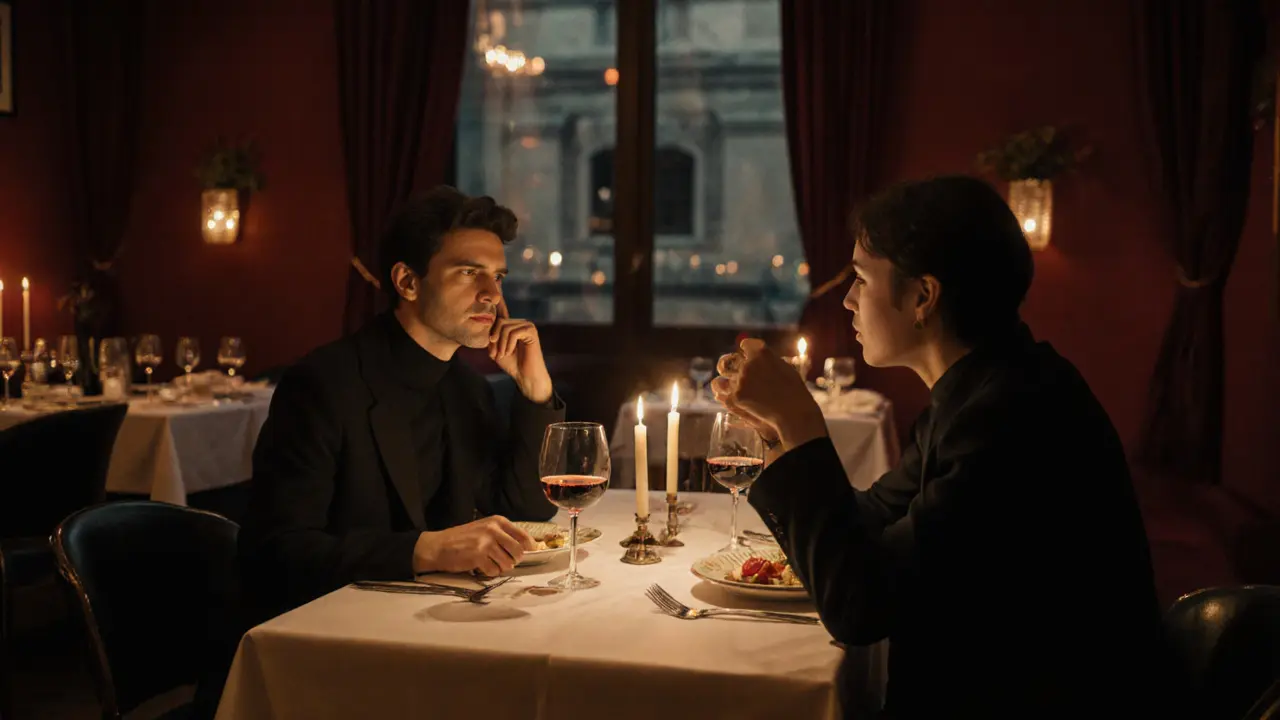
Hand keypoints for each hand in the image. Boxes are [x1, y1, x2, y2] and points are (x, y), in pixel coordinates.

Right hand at [413, 515, 537, 576]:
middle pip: (518, 552)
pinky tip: (480, 567)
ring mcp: (486, 543)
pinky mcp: (478, 557)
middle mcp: (493, 530)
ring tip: (489, 563)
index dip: (529, 548)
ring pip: (508, 564)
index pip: (523, 536)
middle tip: (504, 561)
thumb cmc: (461, 538)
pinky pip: (494, 571)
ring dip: (500, 567)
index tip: (529, 554)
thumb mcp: (484, 529)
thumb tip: (526, 548)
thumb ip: (503, 535)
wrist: (437, 546)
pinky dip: (489, 573)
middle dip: (514, 560)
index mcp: (497, 521)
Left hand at [488, 298, 552, 403]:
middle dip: (495, 339)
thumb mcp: (496, 347)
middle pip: (500, 322)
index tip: (491, 352)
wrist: (525, 376)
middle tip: (495, 354)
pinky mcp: (531, 331)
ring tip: (502, 355)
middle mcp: (522, 322)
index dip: (491, 334)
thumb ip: (492, 335)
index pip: (497, 320)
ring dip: (501, 344)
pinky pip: (514, 333)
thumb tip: (486, 322)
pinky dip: (508, 345)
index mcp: (514, 324)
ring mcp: (528, 325)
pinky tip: (509, 353)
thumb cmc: (512, 363)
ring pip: (506, 328)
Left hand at [712, 338, 826, 449]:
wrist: (793, 411)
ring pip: (730, 378)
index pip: (745, 345)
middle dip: (742, 370)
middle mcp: (748, 363)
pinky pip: (729, 394)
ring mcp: (741, 379)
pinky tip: (748, 402)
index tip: (748, 357)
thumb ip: (768, 359)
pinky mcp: (736, 395)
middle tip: (752, 380)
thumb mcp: (784, 366)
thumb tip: (758, 356)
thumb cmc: (794, 390)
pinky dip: (736, 398)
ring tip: (753, 394)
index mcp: (761, 353)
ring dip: (737, 384)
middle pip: (736, 362)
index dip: (747, 351)